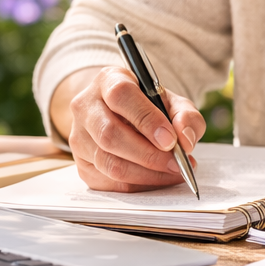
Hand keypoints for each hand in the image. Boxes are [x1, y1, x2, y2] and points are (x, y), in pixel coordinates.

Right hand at [59, 66, 204, 191]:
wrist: (119, 116)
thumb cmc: (147, 107)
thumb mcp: (171, 102)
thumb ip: (185, 115)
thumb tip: (185, 140)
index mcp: (108, 80)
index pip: (120, 95)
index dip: (146, 119)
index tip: (170, 139)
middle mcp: (85, 106)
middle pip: (110, 134)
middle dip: (149, 155)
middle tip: (177, 163)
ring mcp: (78, 136)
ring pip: (108, 163)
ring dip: (146, 174)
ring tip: (172, 173)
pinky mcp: (81, 164)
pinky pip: (108, 181)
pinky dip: (137, 185)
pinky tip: (157, 179)